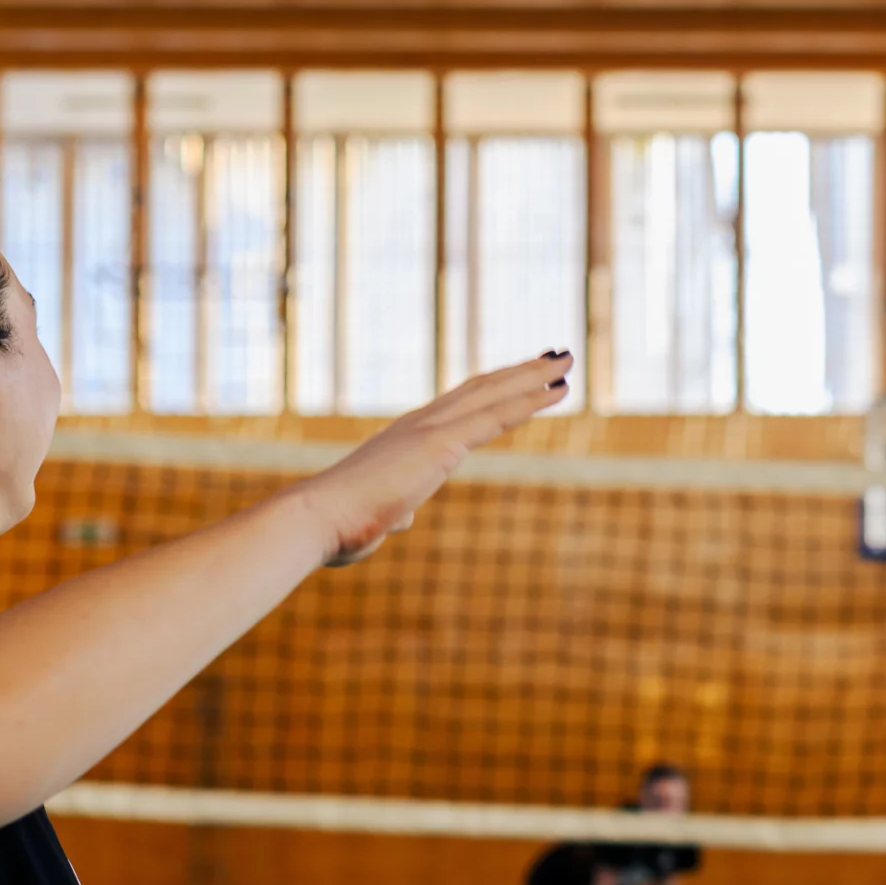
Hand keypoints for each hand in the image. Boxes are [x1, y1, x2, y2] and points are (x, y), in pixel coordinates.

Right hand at [309, 352, 569, 565]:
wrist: (316, 519)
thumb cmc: (338, 526)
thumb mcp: (377, 519)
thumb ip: (394, 510)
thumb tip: (404, 516)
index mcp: (405, 440)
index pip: (458, 408)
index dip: (491, 392)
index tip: (519, 382)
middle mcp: (419, 424)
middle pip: (480, 389)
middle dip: (519, 374)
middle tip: (555, 358)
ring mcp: (430, 429)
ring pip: (493, 392)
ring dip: (533, 376)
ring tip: (569, 360)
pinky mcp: (440, 443)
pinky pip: (495, 415)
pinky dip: (529, 399)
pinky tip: (556, 389)